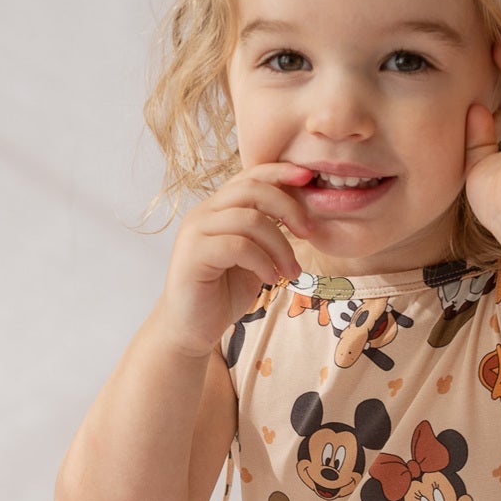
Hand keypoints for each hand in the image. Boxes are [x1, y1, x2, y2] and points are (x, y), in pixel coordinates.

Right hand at [157, 161, 313, 357]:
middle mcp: (204, 213)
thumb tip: (303, 214)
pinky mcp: (193, 255)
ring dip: (280, 246)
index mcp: (218, 208)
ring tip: (291, 272)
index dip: (281, 172)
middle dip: (288, 208)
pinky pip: (238, 246)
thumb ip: (269, 232)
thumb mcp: (255, 256)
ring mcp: (195, 231)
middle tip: (308, 234)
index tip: (309, 178)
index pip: (250, 175)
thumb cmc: (223, 292)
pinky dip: (263, 261)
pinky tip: (271, 278)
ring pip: (249, 219)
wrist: (190, 329)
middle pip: (252, 189)